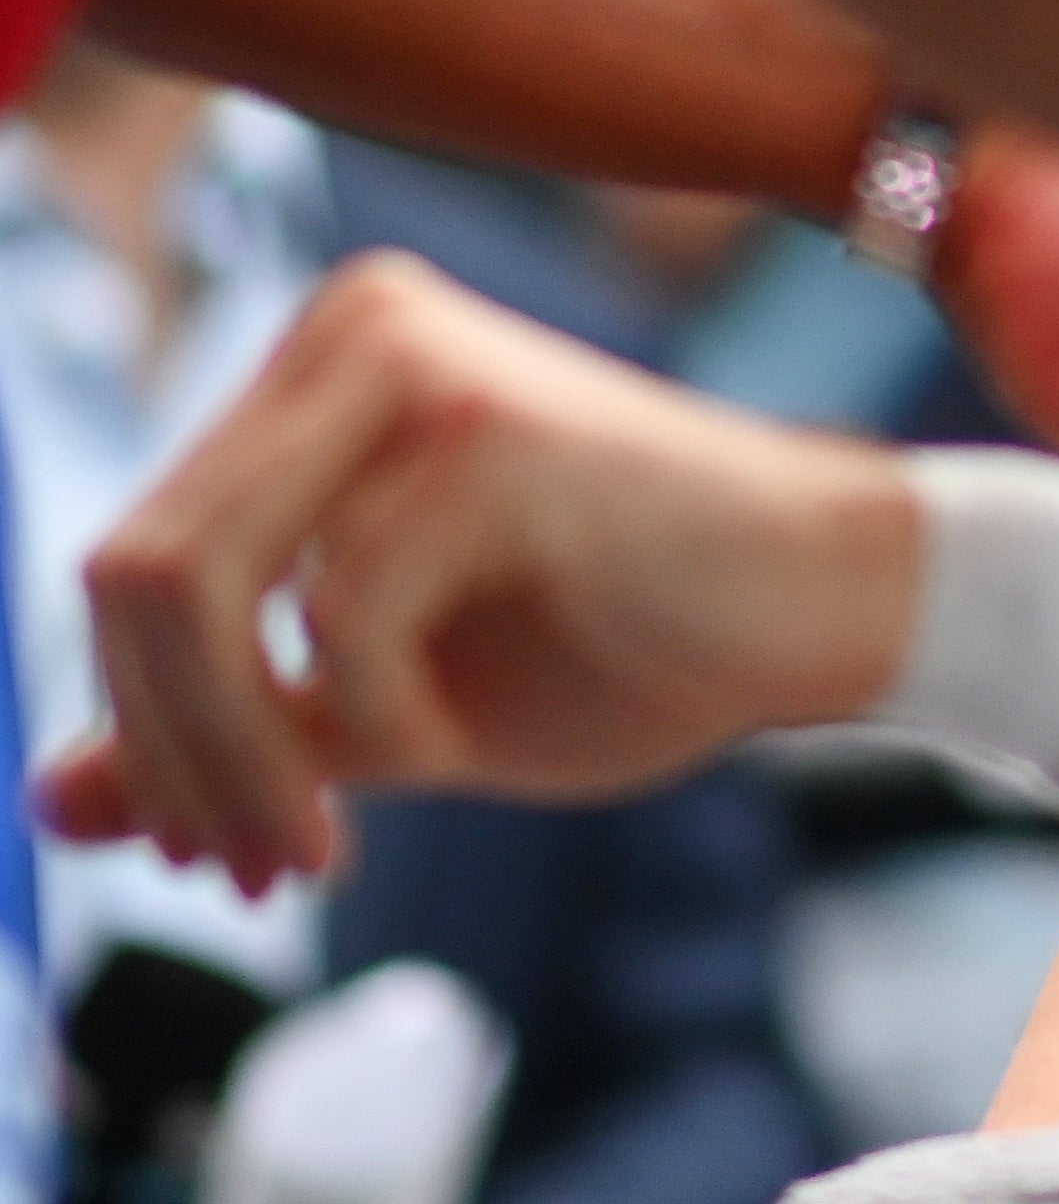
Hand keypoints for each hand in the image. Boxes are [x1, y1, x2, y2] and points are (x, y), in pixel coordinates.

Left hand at [37, 252, 915, 886]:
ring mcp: (416, 365)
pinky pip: (344, 616)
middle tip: (250, 875)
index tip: (211, 850)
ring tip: (316, 853)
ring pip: (203, 592)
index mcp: (323, 361)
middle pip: (136, 572)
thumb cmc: (637, 640)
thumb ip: (241, 729)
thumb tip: (50, 802)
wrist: (835, 606)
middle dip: (174, 756)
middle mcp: (354, 328)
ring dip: (244, 759)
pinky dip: (380, 724)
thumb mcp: (396, 707)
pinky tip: (456, 751)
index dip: (139, 724)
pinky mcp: (485, 430)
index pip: (134, 553)